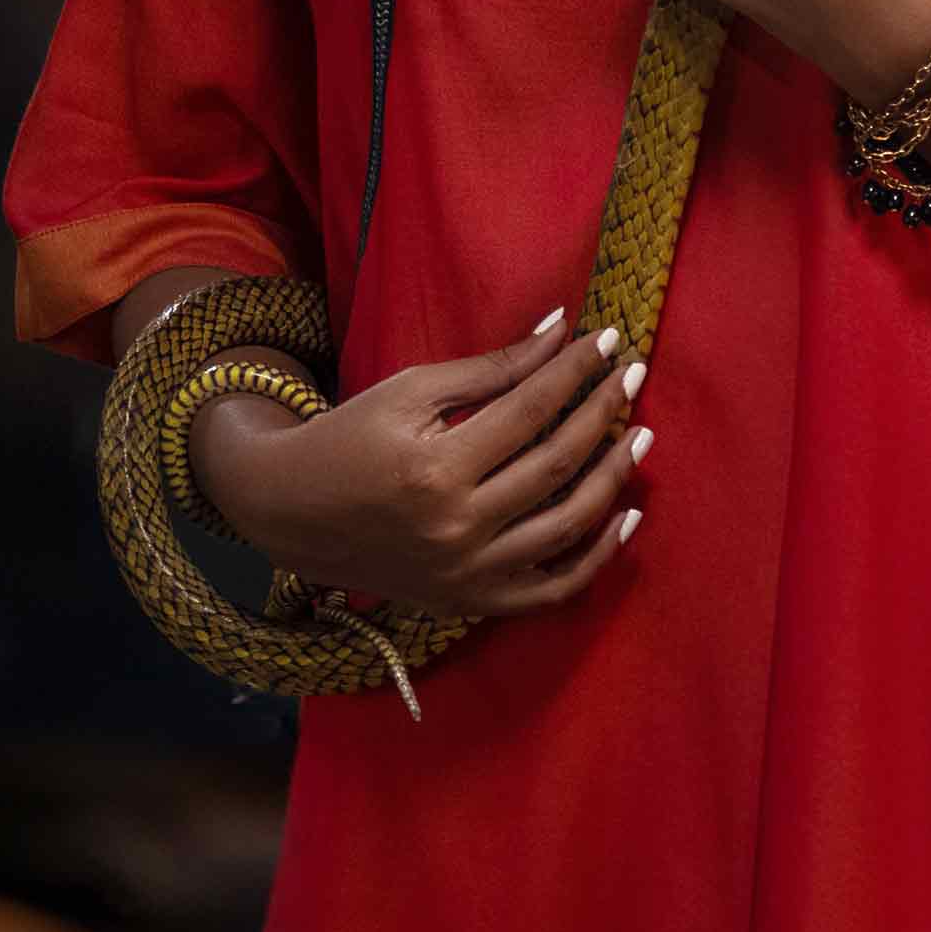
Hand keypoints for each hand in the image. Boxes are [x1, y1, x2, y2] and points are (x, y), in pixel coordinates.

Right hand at [194, 310, 648, 622]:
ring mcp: (466, 575)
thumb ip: (490, 368)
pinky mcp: (471, 602)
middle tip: (632, 377)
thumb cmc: (349, 438)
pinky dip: (596, 558)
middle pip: (555, 467)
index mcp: (433, 470)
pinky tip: (627, 516)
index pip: (528, 412)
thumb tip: (561, 329)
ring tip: (640, 437)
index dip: (573, 372)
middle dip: (602, 415)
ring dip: (614, 480)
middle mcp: (453, 529)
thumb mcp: (409, 391)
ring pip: (566, 528)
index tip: (607, 340)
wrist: (290, 514)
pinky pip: (552, 590)